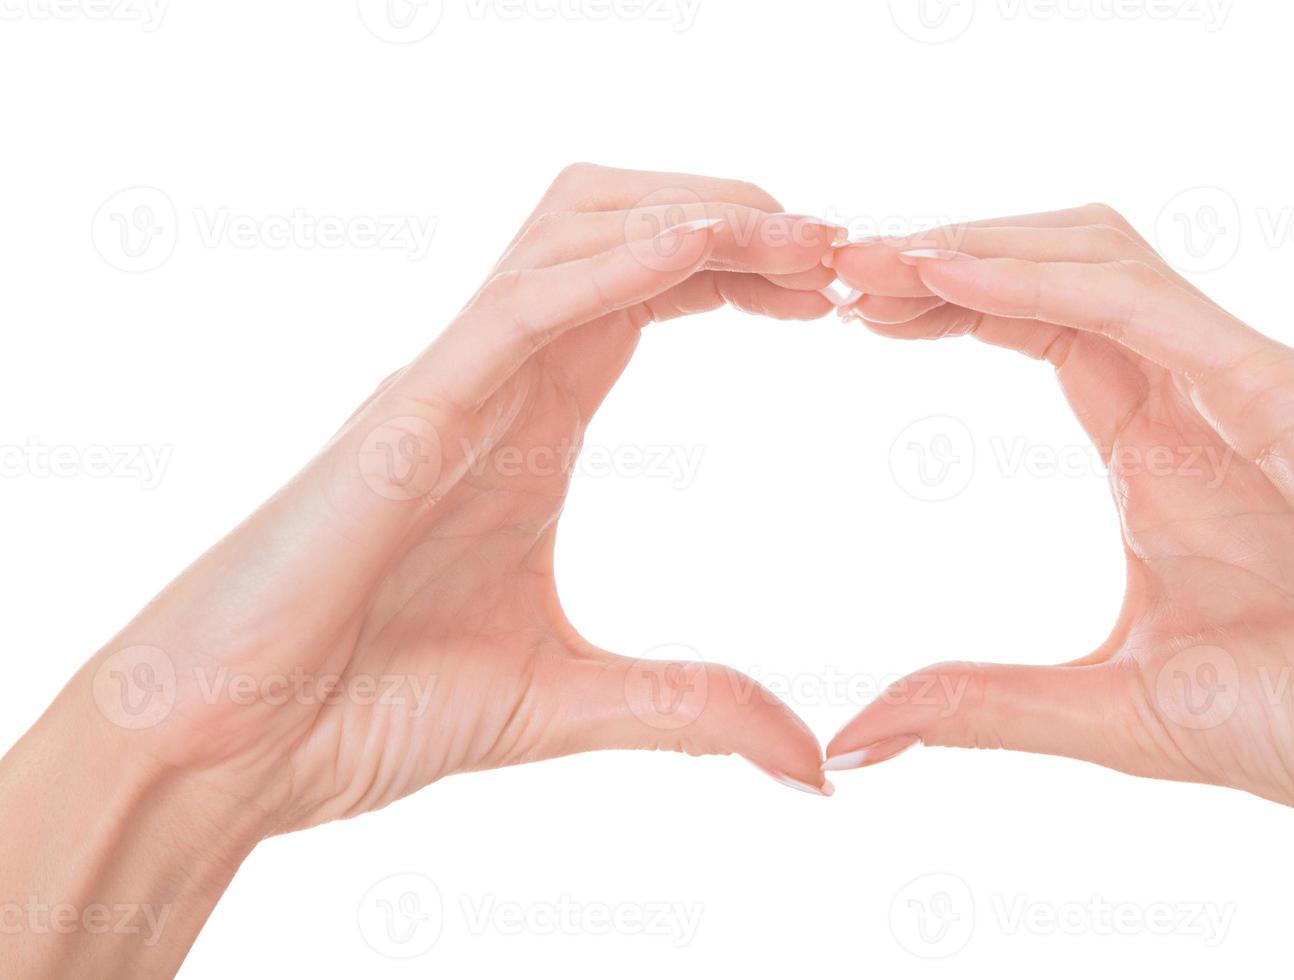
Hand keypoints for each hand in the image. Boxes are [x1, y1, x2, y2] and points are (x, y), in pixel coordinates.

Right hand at [0, 163, 841, 976]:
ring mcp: (451, 384)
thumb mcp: (571, 701)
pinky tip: (708, 250)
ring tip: (804, 237)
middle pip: (626, 229)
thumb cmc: (365, 706)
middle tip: (848, 251)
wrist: (233, 750)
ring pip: (576, 230)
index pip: (654, 295)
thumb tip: (814, 768)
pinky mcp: (409, 417)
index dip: (748, 271)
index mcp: (533, 420)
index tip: (840, 292)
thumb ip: (694, 710)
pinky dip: (619, 263)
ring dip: (698, 215)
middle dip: (741, 218)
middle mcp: (497, 379)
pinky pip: (524, 305)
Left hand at [824, 206, 1293, 974]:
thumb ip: (979, 705)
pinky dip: (1043, 277)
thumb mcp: (1107, 711)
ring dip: (981, 244)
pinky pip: (1147, 304)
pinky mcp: (1284, 391)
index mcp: (1153, 449)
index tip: (846, 312)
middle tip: (834, 266)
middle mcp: (1191, 397)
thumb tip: (856, 739)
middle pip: (1052, 270)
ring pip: (1096, 256)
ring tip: (874, 260)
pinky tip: (951, 275)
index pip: (1033, 327)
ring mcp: (1240, 382)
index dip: (944, 303)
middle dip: (943, 255)